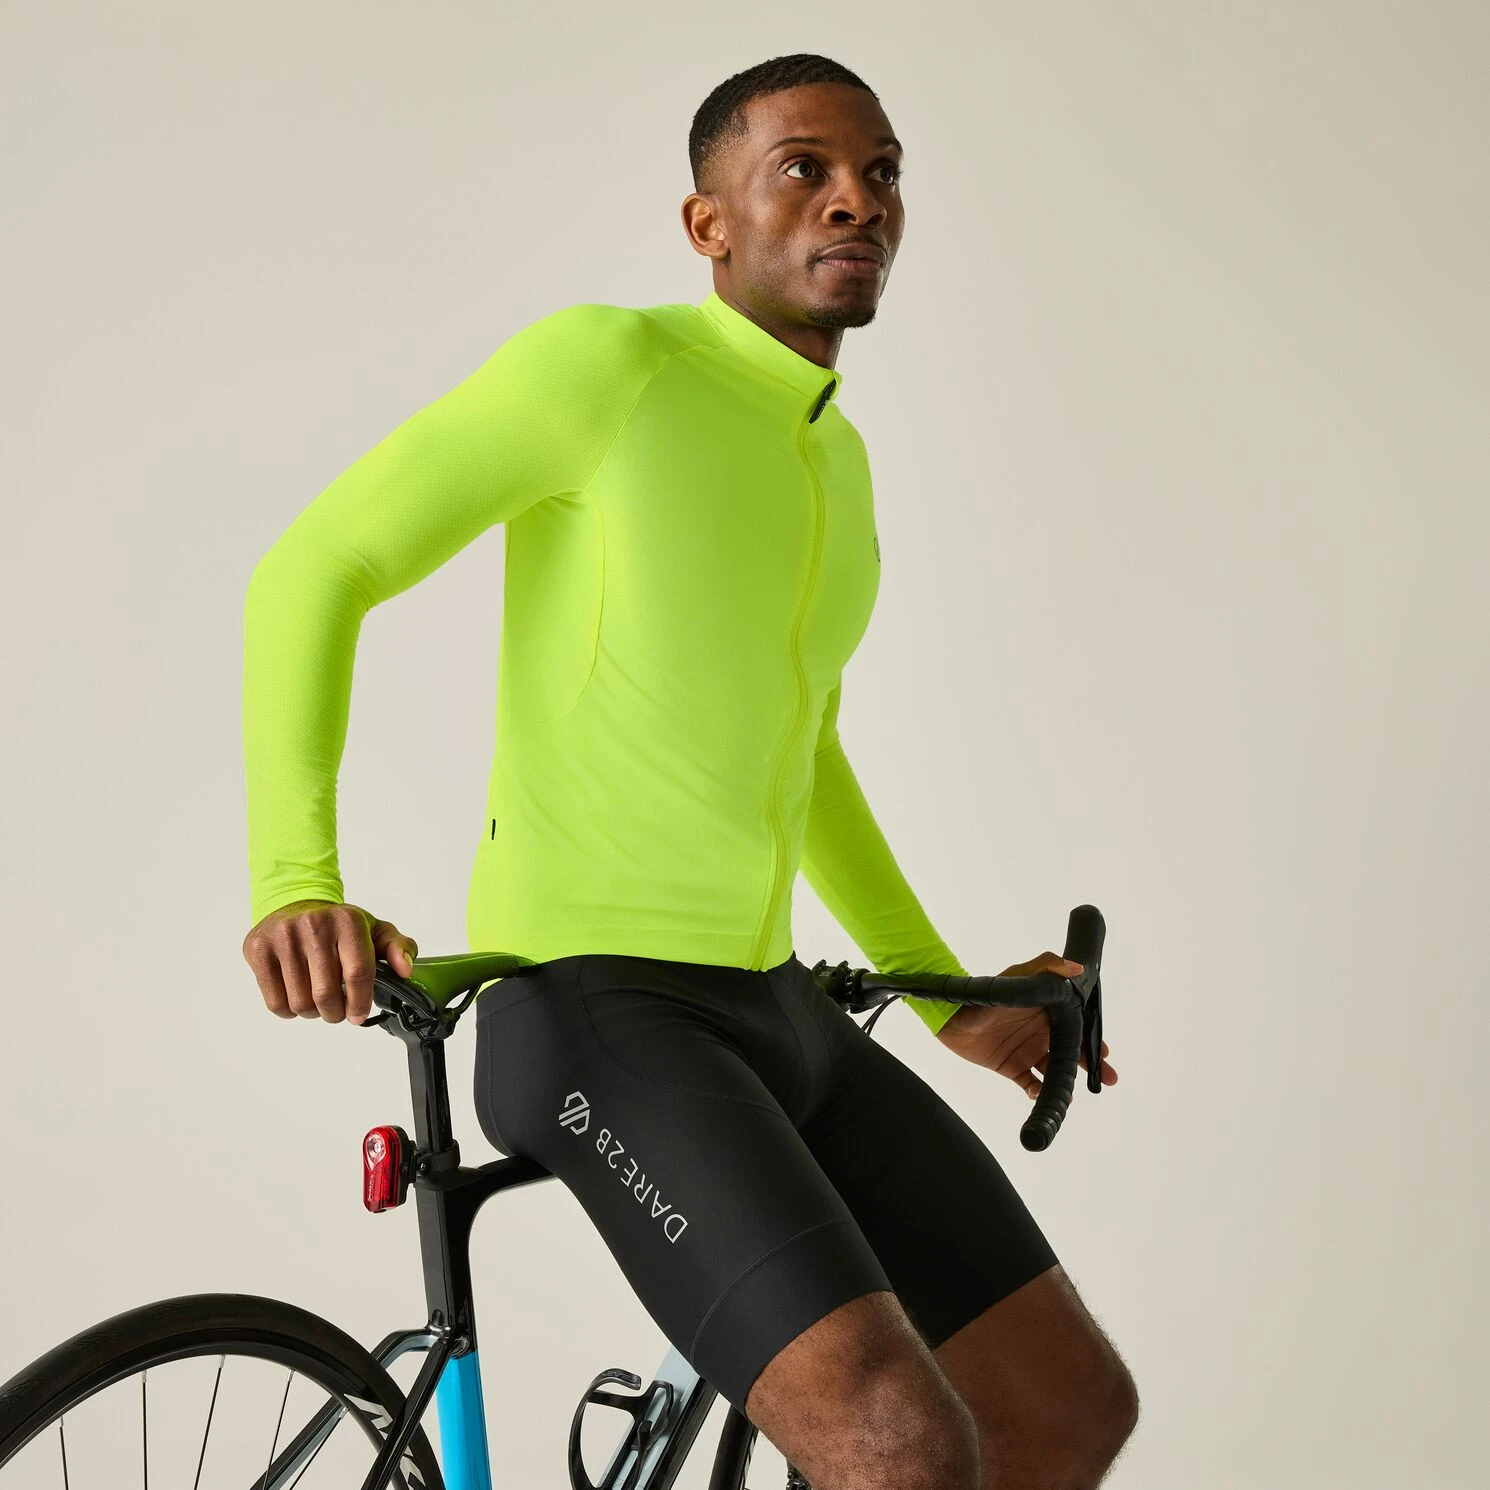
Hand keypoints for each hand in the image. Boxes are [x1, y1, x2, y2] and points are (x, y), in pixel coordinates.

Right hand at [242, 900, 418, 1025]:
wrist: (293, 904)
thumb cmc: (336, 926)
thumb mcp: (373, 930)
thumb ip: (398, 948)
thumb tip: (405, 970)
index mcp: (348, 921)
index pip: (358, 973)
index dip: (360, 1002)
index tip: (358, 1015)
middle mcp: (314, 924)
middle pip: (326, 994)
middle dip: (335, 1013)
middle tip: (337, 1011)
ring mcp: (283, 936)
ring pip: (300, 1002)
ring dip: (312, 1013)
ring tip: (317, 1002)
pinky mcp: (258, 949)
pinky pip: (275, 1002)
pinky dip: (289, 1011)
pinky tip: (297, 997)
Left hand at [934, 950, 1116, 1097]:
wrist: (950, 1014)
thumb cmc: (986, 991)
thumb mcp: (1018, 976)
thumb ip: (1046, 967)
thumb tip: (1077, 969)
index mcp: (1047, 1012)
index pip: (1076, 1027)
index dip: (1092, 1040)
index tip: (1106, 1053)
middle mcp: (1041, 1032)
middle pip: (1071, 1051)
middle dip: (1089, 1065)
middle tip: (1107, 1078)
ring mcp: (1027, 1050)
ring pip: (1054, 1071)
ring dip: (1065, 1083)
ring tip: (1070, 1094)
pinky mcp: (1011, 1066)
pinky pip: (1030, 1084)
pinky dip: (1038, 1092)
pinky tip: (1041, 1095)